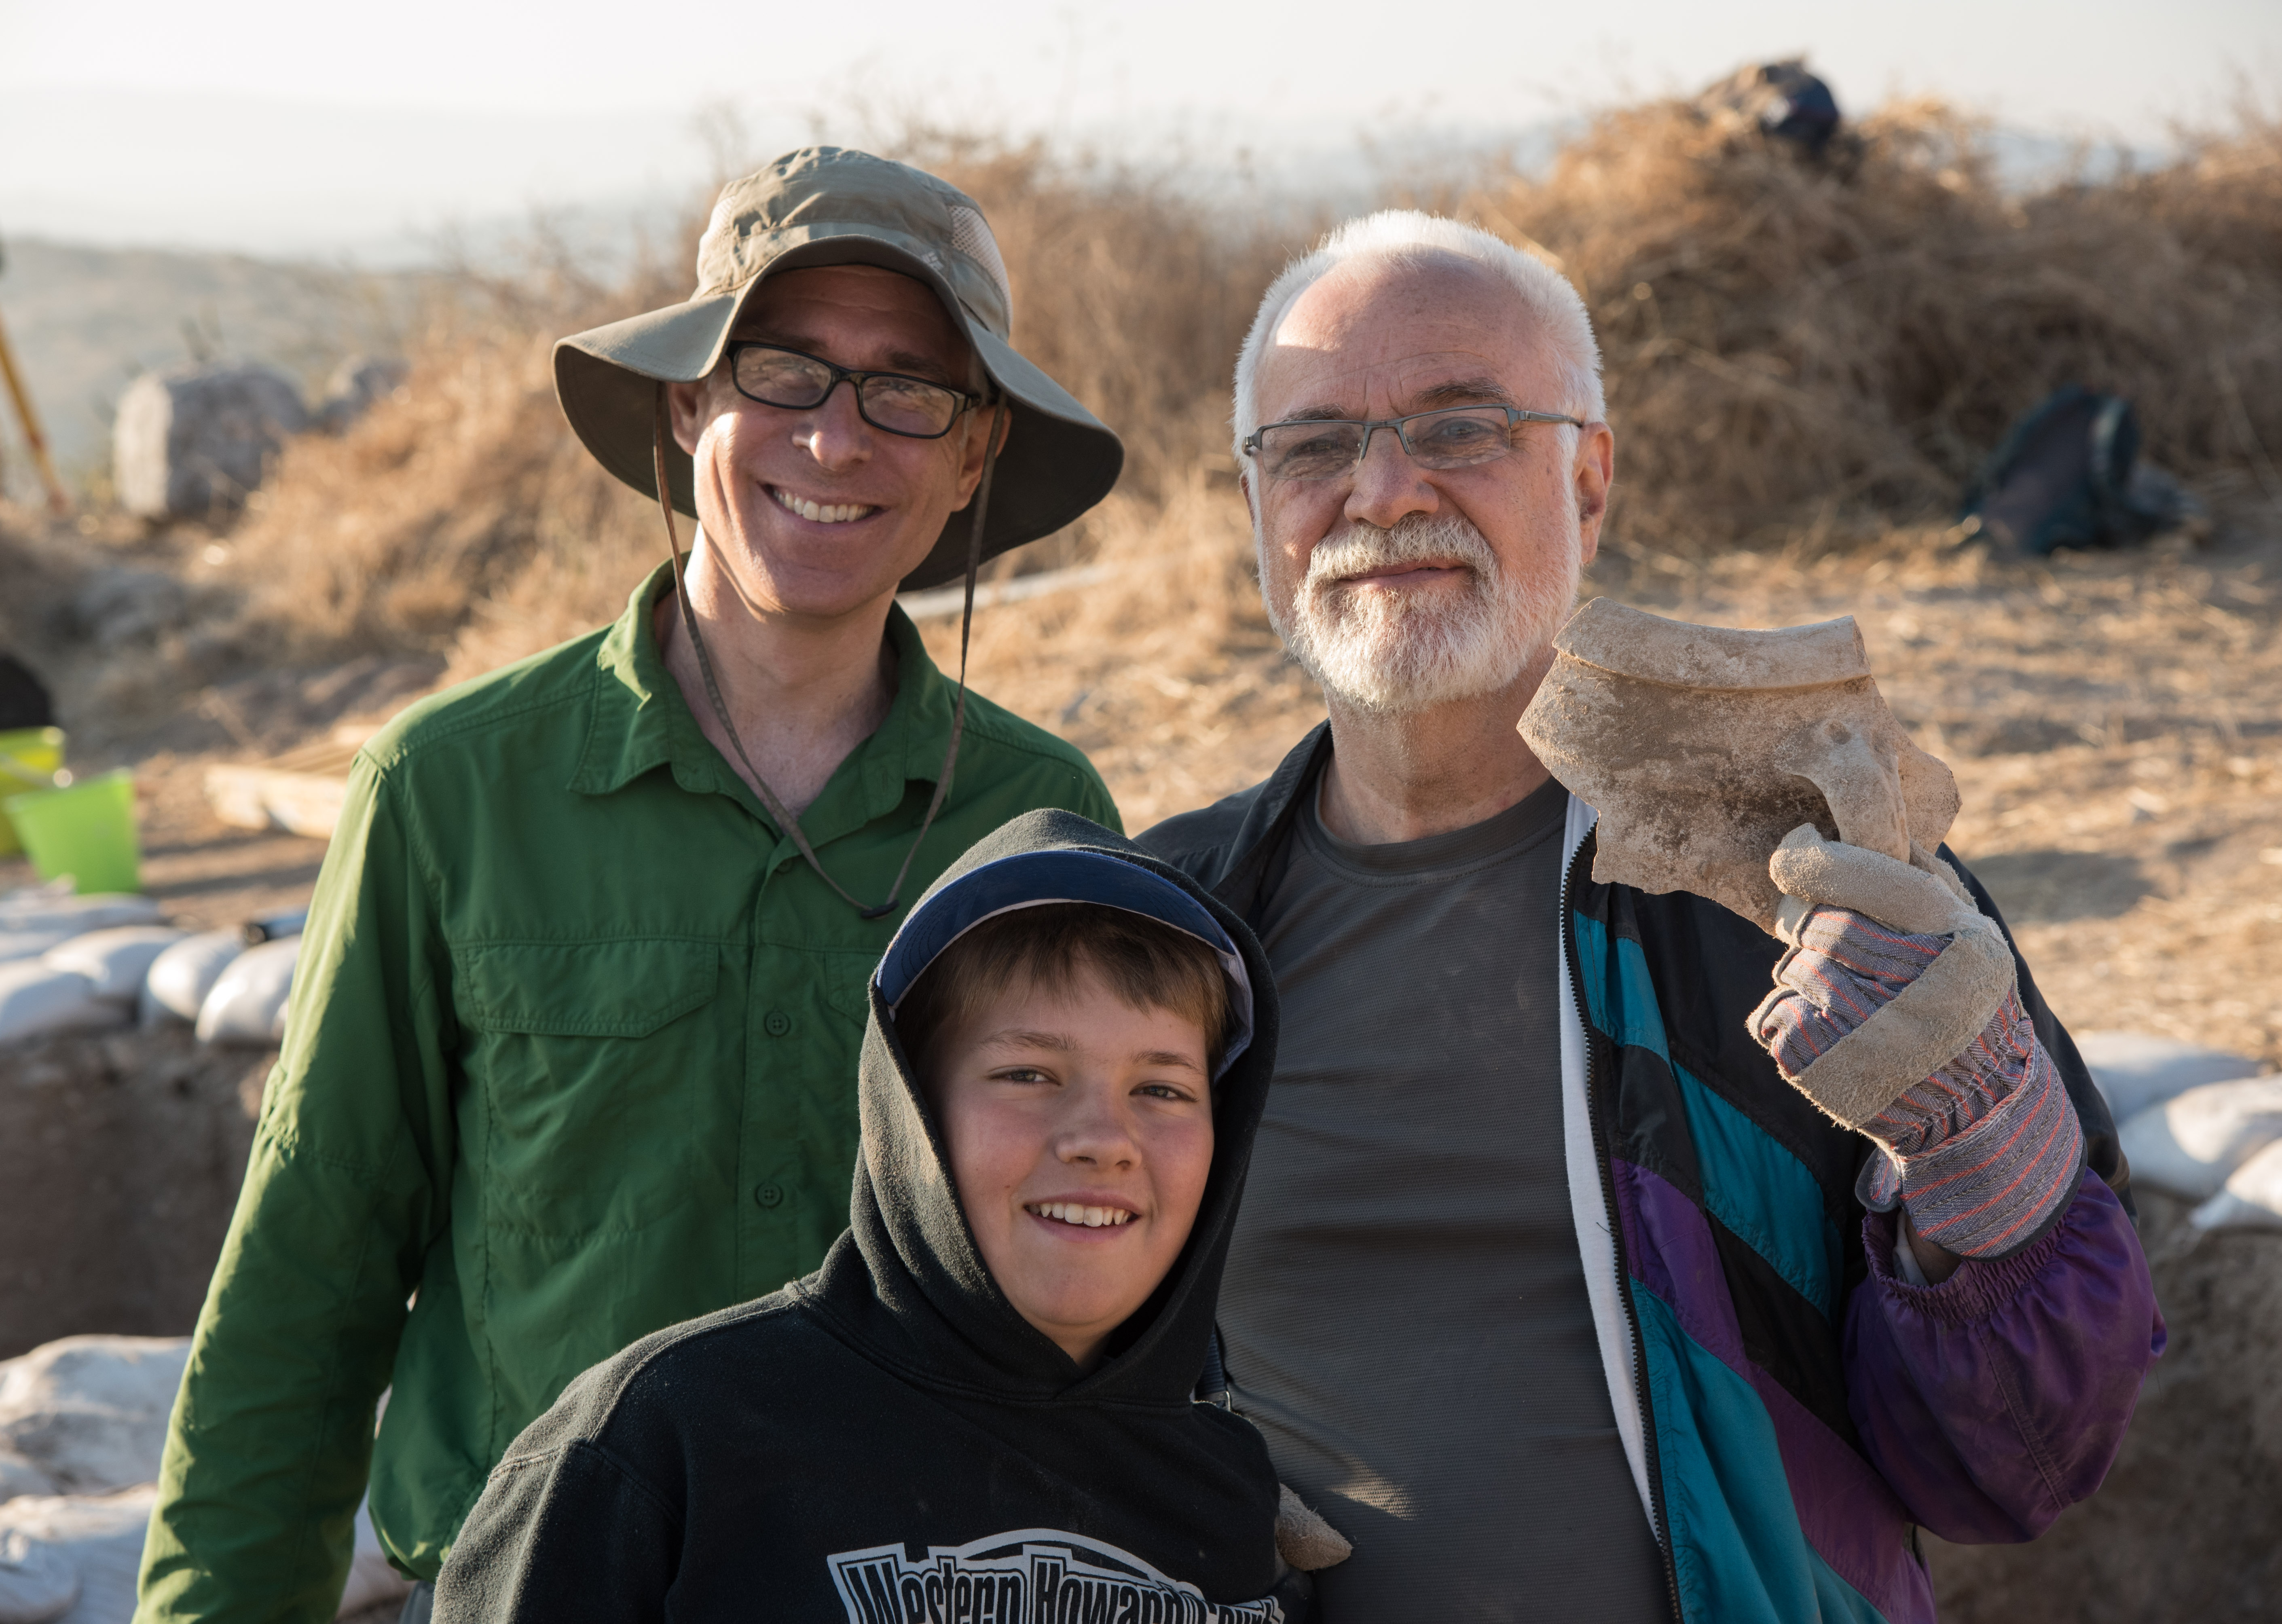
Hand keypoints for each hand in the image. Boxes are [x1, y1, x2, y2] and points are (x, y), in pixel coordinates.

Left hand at [1750, 826, 2083, 1260]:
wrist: (1974, 1110)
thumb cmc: (1968, 1003)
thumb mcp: (1974, 934)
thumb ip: (1928, 877)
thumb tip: (1875, 818)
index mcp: (1953, 939)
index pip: (1858, 872)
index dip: (1815, 856)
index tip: (1795, 844)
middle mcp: (1910, 980)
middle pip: (1814, 920)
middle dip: (1805, 917)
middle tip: (1819, 929)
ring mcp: (1860, 1024)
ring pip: (1791, 966)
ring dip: (1804, 973)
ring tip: (1849, 999)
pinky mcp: (1819, 1063)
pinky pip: (1773, 1014)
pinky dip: (1787, 1018)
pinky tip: (1831, 1034)